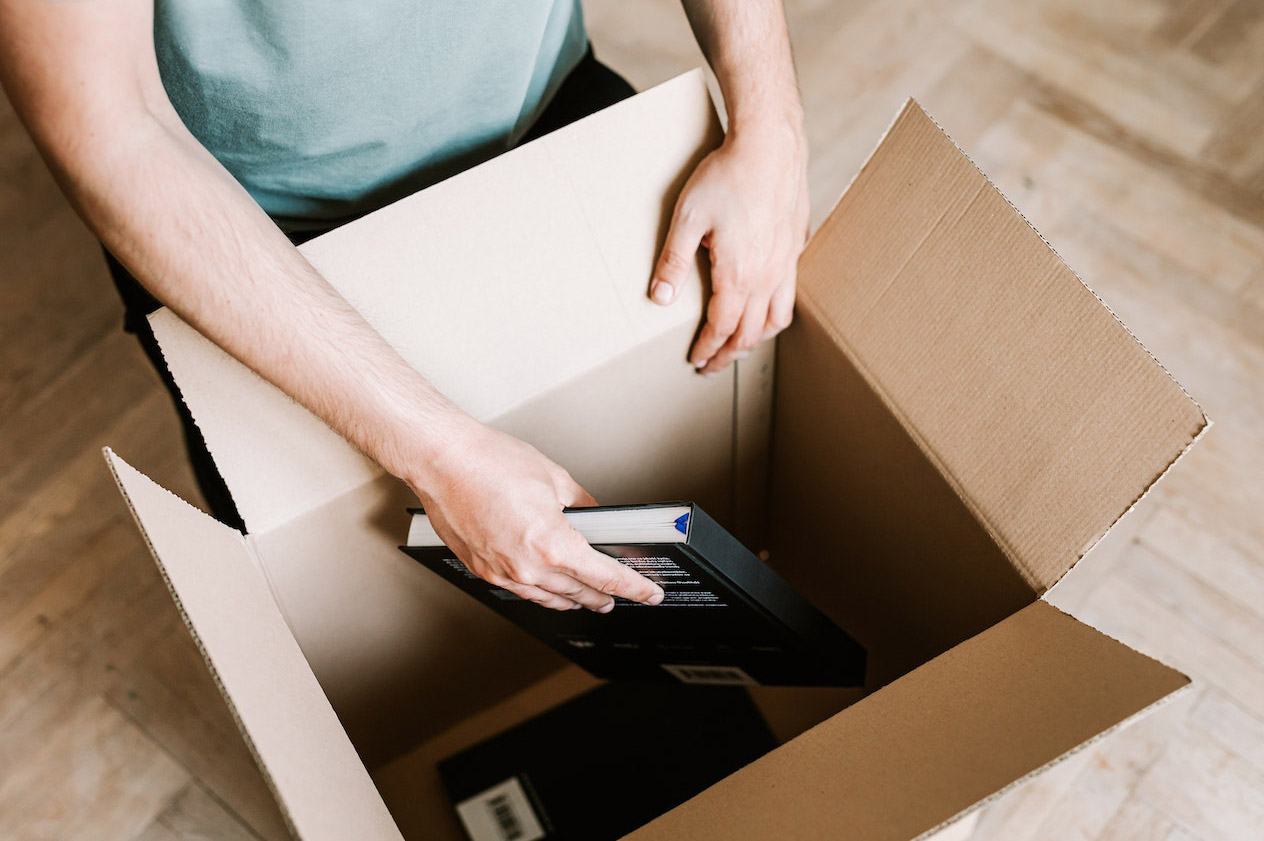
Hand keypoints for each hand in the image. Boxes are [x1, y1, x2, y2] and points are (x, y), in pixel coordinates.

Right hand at [407, 419, 665, 611]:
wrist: (442, 460)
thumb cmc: (489, 463)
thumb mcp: (555, 479)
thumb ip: (583, 506)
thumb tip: (595, 518)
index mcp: (552, 545)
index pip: (605, 577)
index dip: (633, 588)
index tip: (648, 594)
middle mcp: (527, 567)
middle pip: (579, 594)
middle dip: (605, 597)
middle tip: (622, 597)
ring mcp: (502, 572)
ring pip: (549, 598)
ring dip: (574, 600)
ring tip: (588, 600)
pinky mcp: (483, 569)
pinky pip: (522, 591)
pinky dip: (543, 593)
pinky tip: (548, 588)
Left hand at [649, 123, 808, 374]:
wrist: (770, 147)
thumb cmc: (727, 177)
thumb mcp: (687, 219)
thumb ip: (673, 262)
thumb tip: (660, 298)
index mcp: (739, 275)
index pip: (722, 327)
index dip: (708, 349)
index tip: (696, 360)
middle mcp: (768, 277)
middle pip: (750, 332)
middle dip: (729, 354)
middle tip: (713, 366)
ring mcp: (786, 264)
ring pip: (777, 318)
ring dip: (756, 339)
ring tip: (741, 346)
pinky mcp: (796, 248)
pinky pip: (789, 295)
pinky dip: (775, 313)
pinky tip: (765, 307)